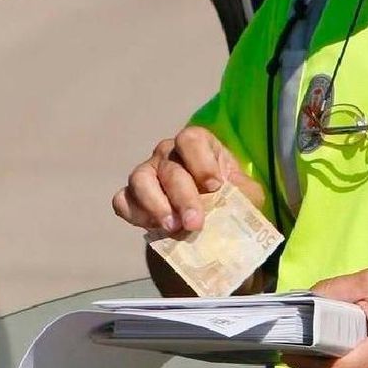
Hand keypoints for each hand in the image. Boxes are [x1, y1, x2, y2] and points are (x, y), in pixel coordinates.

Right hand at [112, 126, 263, 233]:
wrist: (208, 224)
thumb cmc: (227, 199)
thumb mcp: (245, 194)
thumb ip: (244, 193)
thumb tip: (236, 201)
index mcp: (197, 145)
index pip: (191, 139)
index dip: (201, 162)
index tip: (215, 186)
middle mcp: (167, 154)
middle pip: (170, 168)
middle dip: (183, 197)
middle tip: (194, 224)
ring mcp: (146, 173)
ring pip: (140, 179)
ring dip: (156, 204)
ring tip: (172, 227)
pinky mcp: (131, 196)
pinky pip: (122, 200)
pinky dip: (135, 214)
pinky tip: (154, 228)